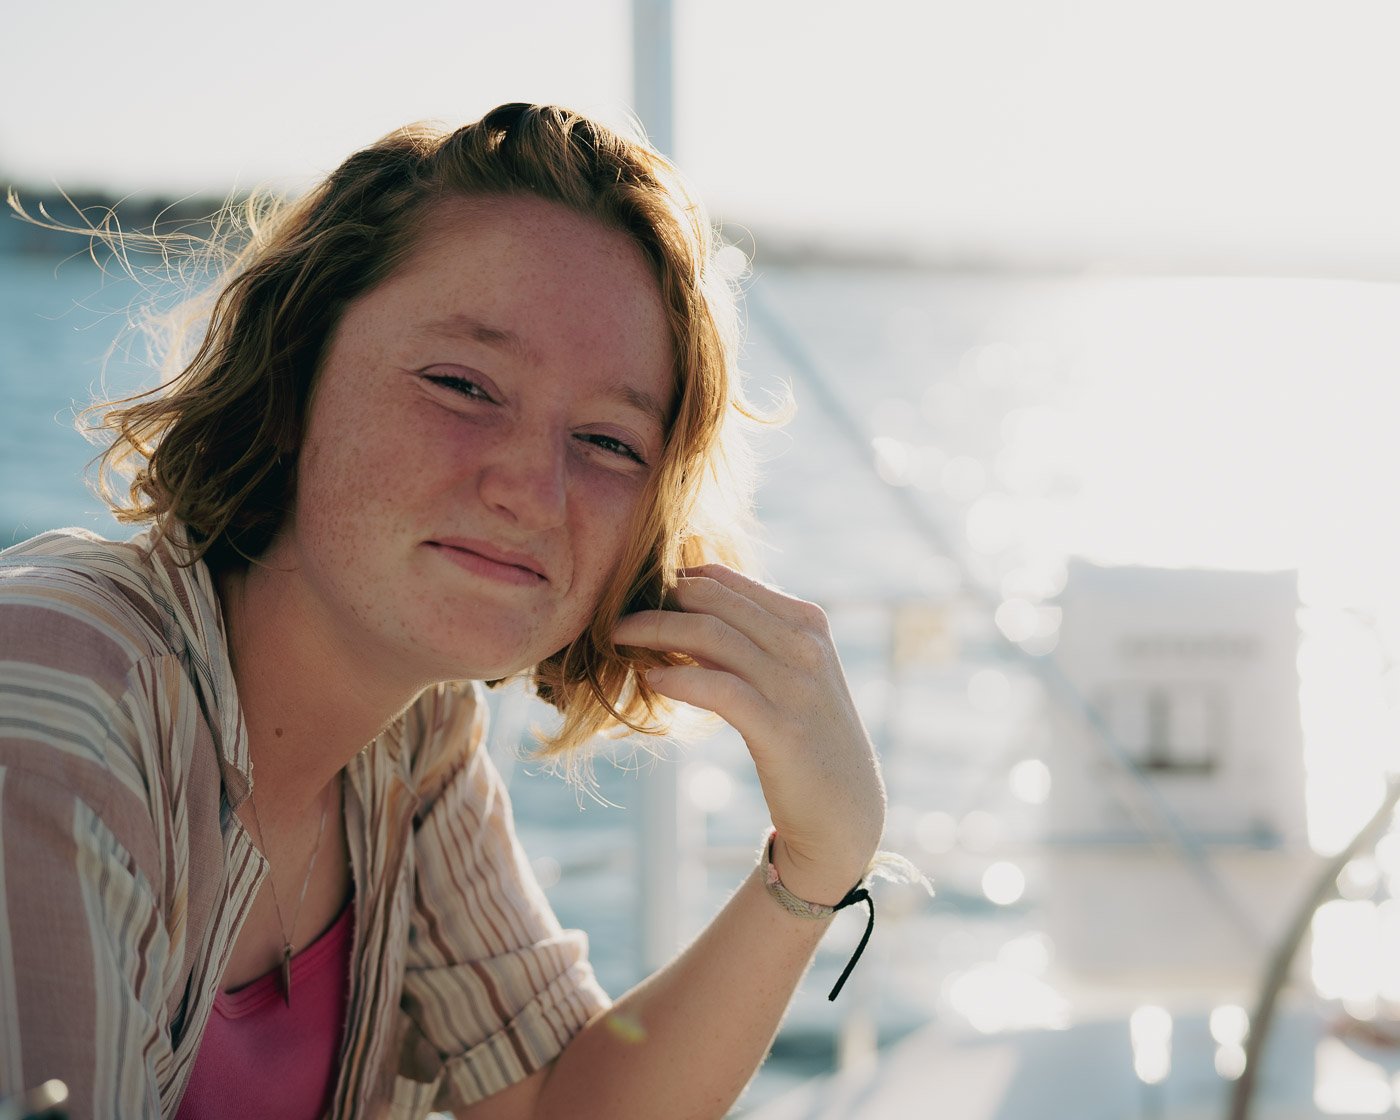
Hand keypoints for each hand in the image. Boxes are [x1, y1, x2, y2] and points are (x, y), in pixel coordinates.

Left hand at [613, 565, 886, 904]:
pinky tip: (650, 680)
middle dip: (655, 598)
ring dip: (653, 631)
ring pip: (709, 635)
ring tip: (616, 637)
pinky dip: (678, 678)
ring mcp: (796, 684)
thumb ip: (746, 644)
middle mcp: (804, 644)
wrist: (844, 811)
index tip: (635, 591)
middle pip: (712, 598)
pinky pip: (719, 689)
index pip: (726, 580)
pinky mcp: (781, 728)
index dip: (674, 578)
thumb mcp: (784, 676)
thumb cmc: (805, 739)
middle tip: (613, 610)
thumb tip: (684, 619)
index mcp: (806, 621)